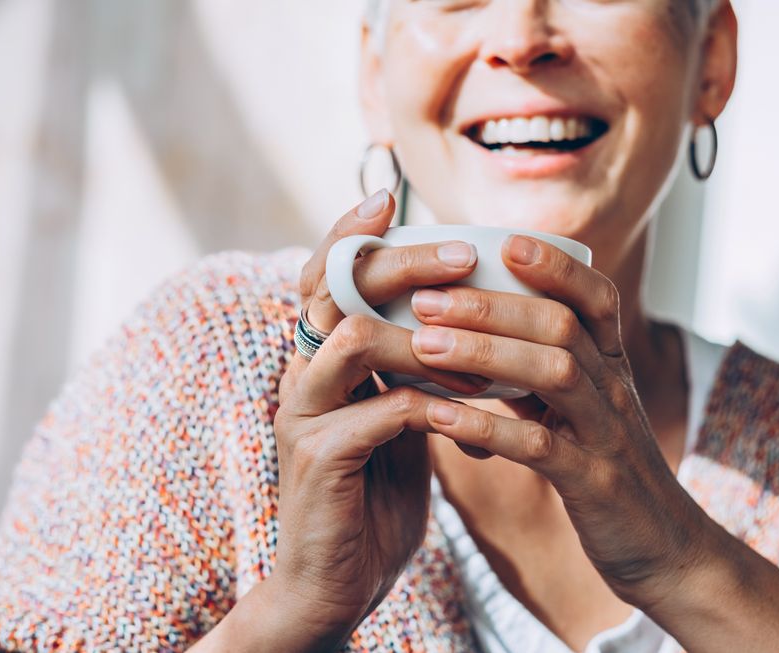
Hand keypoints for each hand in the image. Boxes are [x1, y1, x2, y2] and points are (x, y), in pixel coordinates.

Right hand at [258, 190, 488, 648]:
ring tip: (477, 348)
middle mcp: (301, 374)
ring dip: (423, 336)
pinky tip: (467, 418)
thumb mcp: (398, 416)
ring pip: (352, 339)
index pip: (322, 275)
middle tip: (460, 255)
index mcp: (319, 358)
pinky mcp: (317, 461)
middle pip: (334, 287)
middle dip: (399, 263)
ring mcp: (302, 415)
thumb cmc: (376, 492)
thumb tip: (463, 315)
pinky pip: (378, 413)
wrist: (340, 579)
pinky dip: (431, 407)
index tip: (391, 200)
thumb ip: (413, 368)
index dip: (348, 233)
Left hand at [409, 234, 709, 607]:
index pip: (595, 296)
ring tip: (423, 344)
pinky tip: (439, 419)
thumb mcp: (582, 412)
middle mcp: (614, 389)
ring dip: (484, 353)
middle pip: (560, 325)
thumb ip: (540, 374)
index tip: (501, 241)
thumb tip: (474, 336)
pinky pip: (538, 447)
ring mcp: (607, 434)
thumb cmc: (606, 470)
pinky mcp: (593, 483)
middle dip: (492, 305)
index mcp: (611, 366)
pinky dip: (487, 428)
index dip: (554, 265)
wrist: (663, 548)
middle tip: (427, 297)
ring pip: (553, 372)